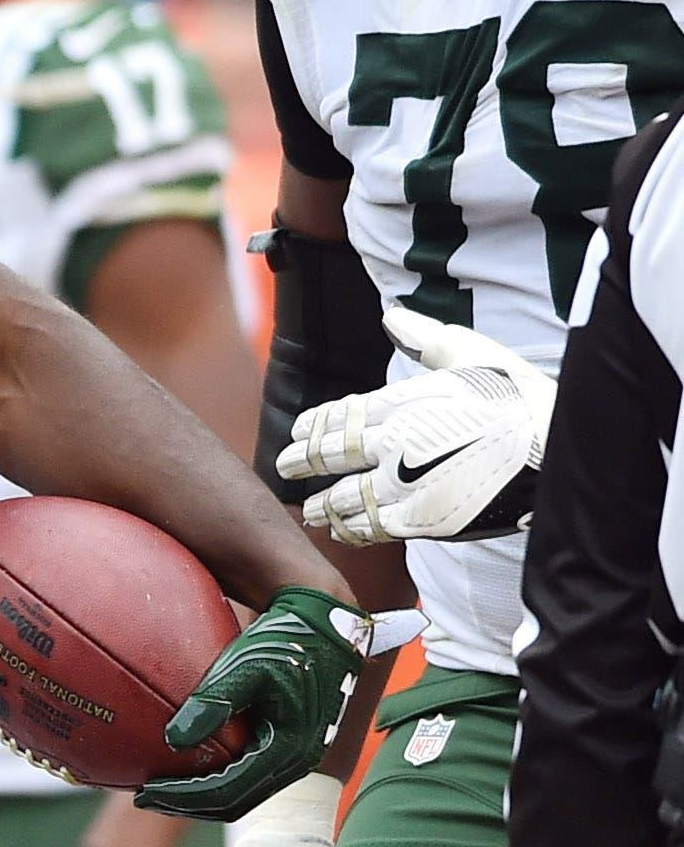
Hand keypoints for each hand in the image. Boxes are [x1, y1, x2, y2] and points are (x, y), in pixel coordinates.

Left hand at [139, 588, 371, 821]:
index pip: (227, 792)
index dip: (182, 797)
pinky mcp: (288, 748)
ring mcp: (295, 759)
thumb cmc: (286, 641)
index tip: (144, 793)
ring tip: (159, 791)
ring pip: (242, 796)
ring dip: (200, 799)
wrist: (326, 626)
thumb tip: (173, 739)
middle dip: (186, 805)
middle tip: (143, 797)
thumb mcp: (249, 665)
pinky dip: (216, 781)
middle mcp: (296, 763)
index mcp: (289, 750)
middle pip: (233, 805)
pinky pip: (248, 778)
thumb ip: (214, 702)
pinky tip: (187, 769)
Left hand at [276, 307, 550, 544]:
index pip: (341, 416)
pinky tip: (341, 530)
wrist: (561, 448)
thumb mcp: (472, 353)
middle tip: (285, 467)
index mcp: (402, 403)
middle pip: (333, 456)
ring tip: (310, 509)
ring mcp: (406, 483)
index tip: (300, 432)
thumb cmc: (521, 397)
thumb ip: (426, 338)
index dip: (316, 427)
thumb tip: (392, 316)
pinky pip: (374, 527)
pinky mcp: (425, 519)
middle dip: (304, 462)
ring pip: (346, 498)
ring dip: (324, 504)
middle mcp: (395, 443)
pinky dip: (353, 529)